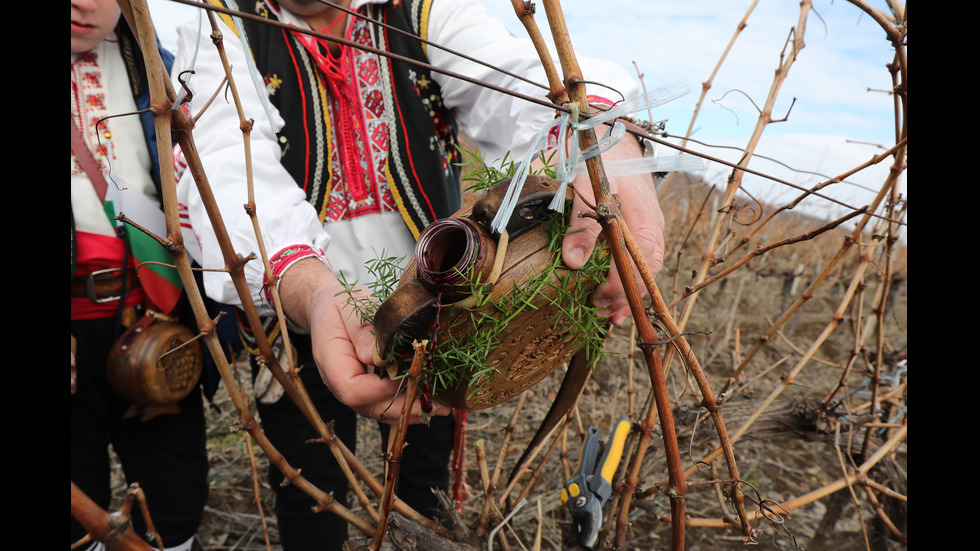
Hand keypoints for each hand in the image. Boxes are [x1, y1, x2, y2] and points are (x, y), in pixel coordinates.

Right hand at [280, 257, 448, 422]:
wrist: (330, 307)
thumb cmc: (343, 305)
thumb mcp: (352, 310)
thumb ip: (362, 333)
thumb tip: (375, 358)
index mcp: (332, 362)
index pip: (352, 389)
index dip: (382, 389)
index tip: (409, 375)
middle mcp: (341, 382)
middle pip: (369, 407)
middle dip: (405, 408)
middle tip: (439, 405)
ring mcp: (355, 388)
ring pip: (380, 410)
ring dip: (411, 411)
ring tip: (441, 407)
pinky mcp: (368, 387)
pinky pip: (386, 402)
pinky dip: (408, 403)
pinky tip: (431, 400)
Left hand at [561, 134, 665, 325]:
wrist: (613, 137)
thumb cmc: (601, 162)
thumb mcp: (585, 188)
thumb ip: (580, 224)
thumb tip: (573, 263)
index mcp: (643, 217)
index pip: (640, 262)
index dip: (622, 285)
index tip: (598, 298)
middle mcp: (653, 225)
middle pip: (648, 271)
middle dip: (628, 296)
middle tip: (603, 314)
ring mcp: (651, 227)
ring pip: (648, 268)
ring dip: (630, 292)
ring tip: (610, 314)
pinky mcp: (642, 228)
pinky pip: (642, 259)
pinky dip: (630, 278)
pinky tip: (616, 293)